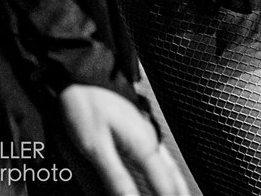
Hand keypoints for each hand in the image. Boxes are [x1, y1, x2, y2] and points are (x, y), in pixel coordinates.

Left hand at [59, 84, 191, 195]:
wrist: (81, 76)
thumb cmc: (86, 105)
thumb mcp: (95, 146)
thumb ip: (115, 177)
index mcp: (143, 147)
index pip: (166, 186)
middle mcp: (149, 141)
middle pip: (173, 177)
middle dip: (178, 193)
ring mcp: (145, 135)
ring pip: (168, 167)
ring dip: (172, 185)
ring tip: (175, 194)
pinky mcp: (137, 131)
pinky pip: (157, 157)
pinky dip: (162, 173)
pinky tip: (158, 177)